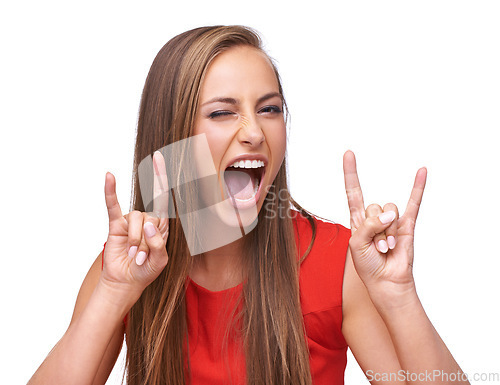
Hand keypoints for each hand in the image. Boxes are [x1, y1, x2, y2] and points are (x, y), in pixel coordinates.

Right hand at [100, 151, 169, 298]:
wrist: (126, 282)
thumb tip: (149, 225)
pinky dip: (111, 192)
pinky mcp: (116, 225)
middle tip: (142, 257)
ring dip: (136, 242)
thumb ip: (158, 245)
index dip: (161, 177)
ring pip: (136, 220)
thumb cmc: (146, 270)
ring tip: (134, 256)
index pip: (163, 197)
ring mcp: (131, 220)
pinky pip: (113, 205)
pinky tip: (110, 177)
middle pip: (152, 216)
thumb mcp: (160, 262)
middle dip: (148, 241)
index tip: (158, 157)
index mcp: (161, 224)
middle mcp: (147, 219)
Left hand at [343, 150, 426, 293]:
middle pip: (374, 207)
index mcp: (358, 220)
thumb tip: (390, 214)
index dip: (351, 174)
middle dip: (374, 228)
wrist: (385, 281)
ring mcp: (391, 220)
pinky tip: (422, 172)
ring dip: (387, 233)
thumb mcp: (357, 244)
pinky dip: (418, 187)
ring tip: (386, 248)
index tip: (348, 154)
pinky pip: (413, 203)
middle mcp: (375, 217)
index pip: (353, 192)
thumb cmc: (367, 265)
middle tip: (376, 247)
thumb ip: (369, 225)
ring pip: (390, 212)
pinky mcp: (407, 226)